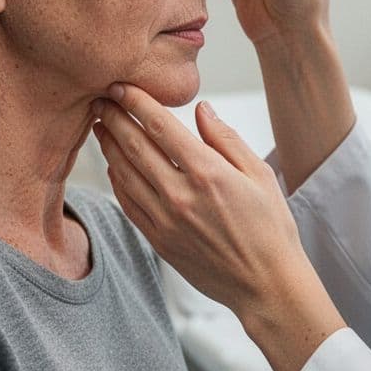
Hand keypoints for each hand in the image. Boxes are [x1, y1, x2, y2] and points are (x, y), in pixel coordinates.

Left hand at [93, 84, 329, 315]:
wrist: (266, 284)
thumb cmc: (270, 228)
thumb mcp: (260, 174)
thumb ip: (226, 139)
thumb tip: (202, 110)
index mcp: (207, 173)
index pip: (160, 126)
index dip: (136, 102)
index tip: (122, 86)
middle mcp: (180, 195)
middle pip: (134, 147)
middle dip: (114, 118)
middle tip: (100, 98)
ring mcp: (165, 221)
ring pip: (124, 174)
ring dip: (109, 147)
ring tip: (101, 127)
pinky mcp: (159, 241)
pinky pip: (128, 204)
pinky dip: (116, 180)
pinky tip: (114, 166)